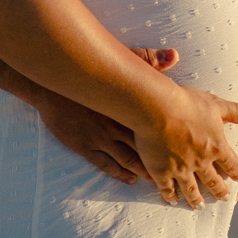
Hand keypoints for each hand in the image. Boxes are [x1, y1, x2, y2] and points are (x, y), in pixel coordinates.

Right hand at [33, 46, 178, 183]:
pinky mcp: (85, 146)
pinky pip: (106, 164)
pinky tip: (131, 179)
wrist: (51, 84)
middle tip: (178, 174)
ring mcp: (100, 138)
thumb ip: (148, 59)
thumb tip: (174, 55)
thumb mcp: (120, 59)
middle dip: (162, 162)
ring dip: (144, 171)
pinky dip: (120, 173)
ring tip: (159, 182)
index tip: (186, 149)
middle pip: (144, 148)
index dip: (171, 140)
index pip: (154, 127)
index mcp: (127, 106)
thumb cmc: (87, 68)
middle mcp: (116, 125)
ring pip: (127, 160)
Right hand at [133, 85, 237, 208]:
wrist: (157, 107)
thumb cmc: (187, 102)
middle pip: (213, 182)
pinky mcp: (161, 171)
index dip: (237, 172)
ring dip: (196, 200)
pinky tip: (172, 201)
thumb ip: (235, 111)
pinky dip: (170, 196)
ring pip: (191, 190)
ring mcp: (181, 169)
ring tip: (199, 207)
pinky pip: (167, 188)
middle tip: (224, 199)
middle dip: (220, 191)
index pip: (231, 165)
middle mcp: (201, 162)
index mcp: (216, 147)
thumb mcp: (215, 104)